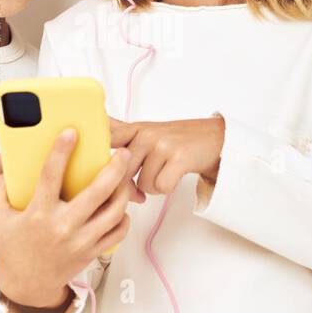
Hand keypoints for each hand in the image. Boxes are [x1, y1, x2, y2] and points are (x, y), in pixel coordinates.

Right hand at [0, 128, 136, 308]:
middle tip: (121, 153)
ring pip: (114, 211)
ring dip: (123, 191)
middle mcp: (63, 226)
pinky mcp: (92, 251)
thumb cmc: (12, 248)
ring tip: (123, 177)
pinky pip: (118, 232)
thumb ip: (0, 189)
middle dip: (114, 169)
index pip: (50, 176)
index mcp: (38, 214)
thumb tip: (11, 164)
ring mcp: (81, 241)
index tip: (71, 133)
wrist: (27, 284)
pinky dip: (123, 217)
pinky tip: (119, 206)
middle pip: (97, 192)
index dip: (61, 151)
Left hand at [110, 116, 224, 196]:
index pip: (107, 140)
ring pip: (142, 184)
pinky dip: (167, 189)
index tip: (97, 168)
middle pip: (122, 172)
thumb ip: (122, 130)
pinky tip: (172, 178)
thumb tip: (99, 122)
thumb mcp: (147, 130)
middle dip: (129, 187)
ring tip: (162, 176)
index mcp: (135, 128)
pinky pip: (161, 187)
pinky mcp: (179, 157)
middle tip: (137, 191)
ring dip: (152, 188)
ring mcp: (162, 144)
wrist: (214, 138)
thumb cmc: (177, 139)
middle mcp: (146, 133)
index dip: (100, 158)